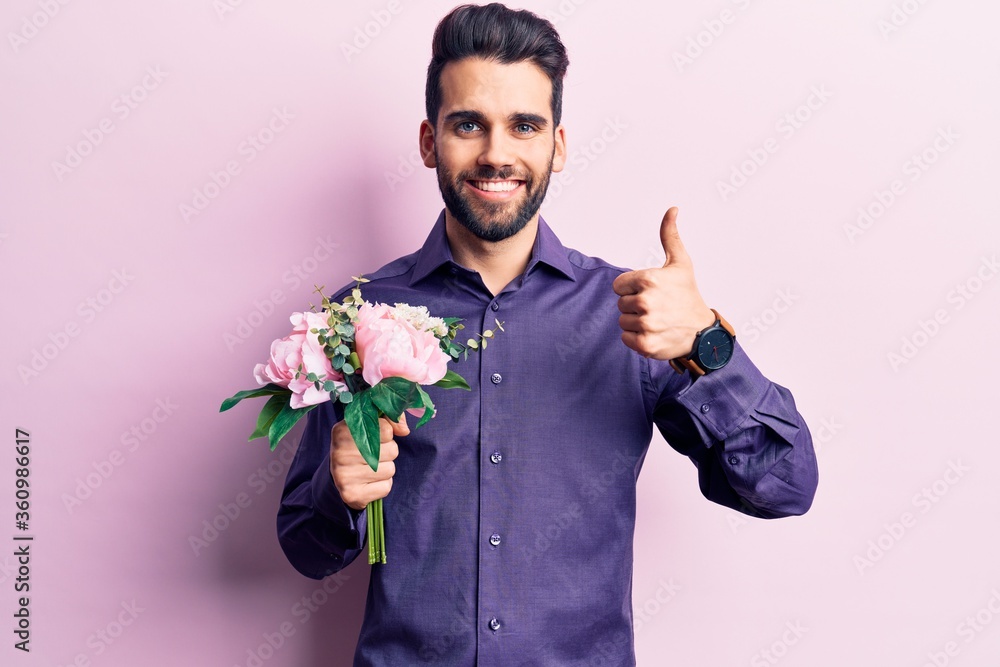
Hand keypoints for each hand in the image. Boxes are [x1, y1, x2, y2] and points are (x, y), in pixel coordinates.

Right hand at [330, 413, 409, 510]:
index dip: (387, 434)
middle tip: (372, 455)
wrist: (338, 477)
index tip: (375, 437)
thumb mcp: (367, 426)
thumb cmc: (358, 446)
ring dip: (385, 469)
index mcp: (342, 431)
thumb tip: (405, 430)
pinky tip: (368, 482)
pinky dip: (382, 485)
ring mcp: (344, 475)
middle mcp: (340, 453)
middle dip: (388, 452)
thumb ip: (389, 420)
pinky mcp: (352, 495)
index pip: (386, 429)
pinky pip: (386, 487)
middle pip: (392, 450)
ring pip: (390, 469)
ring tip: (369, 468)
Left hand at [612, 207, 715, 360]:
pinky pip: (625, 339)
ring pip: (622, 321)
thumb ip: (669, 235)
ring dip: (636, 322)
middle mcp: (646, 301)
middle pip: (620, 304)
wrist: (702, 331)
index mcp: (648, 279)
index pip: (618, 286)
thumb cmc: (688, 294)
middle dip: (635, 306)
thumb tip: (672, 208)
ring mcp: (646, 324)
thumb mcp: (680, 263)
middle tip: (657, 307)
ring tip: (656, 320)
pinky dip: (637, 338)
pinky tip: (654, 333)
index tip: (650, 292)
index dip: (632, 289)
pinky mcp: (645, 344)